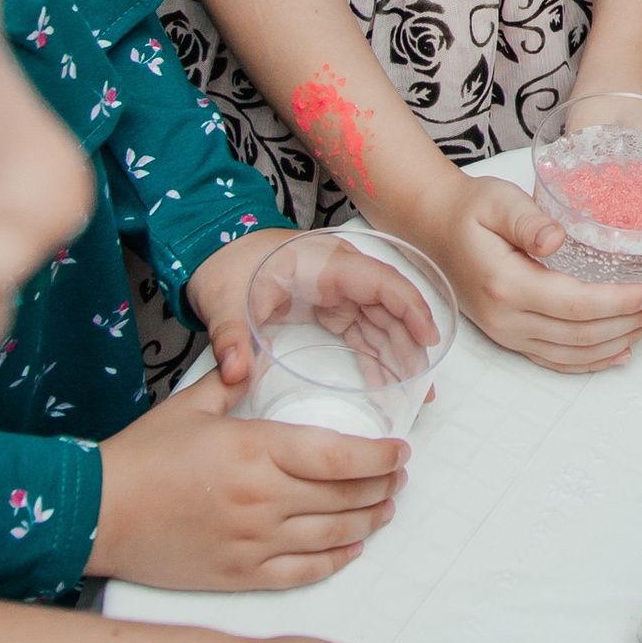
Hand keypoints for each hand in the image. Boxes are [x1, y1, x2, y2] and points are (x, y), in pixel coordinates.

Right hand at [88, 378, 404, 590]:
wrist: (96, 514)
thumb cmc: (140, 457)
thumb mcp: (190, 406)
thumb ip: (232, 382)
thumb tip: (256, 360)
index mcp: (255, 451)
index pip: (338, 455)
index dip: (378, 456)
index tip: (399, 450)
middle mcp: (262, 499)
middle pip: (345, 496)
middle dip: (382, 485)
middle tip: (398, 476)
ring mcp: (253, 542)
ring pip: (332, 536)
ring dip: (368, 522)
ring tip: (385, 508)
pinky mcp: (240, 575)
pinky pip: (303, 572)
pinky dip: (335, 560)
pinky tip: (351, 548)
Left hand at [189, 224, 442, 390]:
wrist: (213, 250)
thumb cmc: (225, 264)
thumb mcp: (224, 300)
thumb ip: (231, 336)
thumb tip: (234, 373)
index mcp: (323, 262)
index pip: (380, 282)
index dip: (410, 308)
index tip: (428, 338)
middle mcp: (339, 273)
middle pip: (388, 306)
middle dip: (409, 344)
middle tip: (421, 385)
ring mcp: (337, 290)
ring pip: (379, 321)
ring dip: (396, 354)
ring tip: (409, 392)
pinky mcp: (329, 305)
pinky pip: (362, 330)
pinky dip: (374, 356)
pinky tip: (381, 383)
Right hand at [416, 163, 641, 373]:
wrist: (434, 228)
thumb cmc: (469, 209)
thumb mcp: (497, 200)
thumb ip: (527, 220)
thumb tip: (557, 238)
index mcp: (506, 285)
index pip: (577, 305)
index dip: (622, 303)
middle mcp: (507, 320)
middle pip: (582, 335)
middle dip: (631, 322)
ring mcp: (507, 334)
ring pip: (573, 353)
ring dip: (620, 341)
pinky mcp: (510, 337)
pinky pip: (556, 359)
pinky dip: (592, 361)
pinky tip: (622, 351)